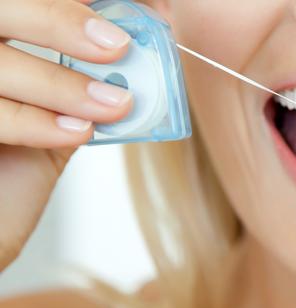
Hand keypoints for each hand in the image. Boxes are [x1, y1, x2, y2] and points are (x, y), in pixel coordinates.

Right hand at [0, 0, 131, 269]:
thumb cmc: (16, 168)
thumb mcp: (58, 113)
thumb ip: (88, 74)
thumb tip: (147, 31)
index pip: (30, 4)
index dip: (72, 9)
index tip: (124, 25)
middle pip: (5, 11)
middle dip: (61, 21)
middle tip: (118, 46)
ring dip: (62, 84)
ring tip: (115, 106)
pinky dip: (38, 122)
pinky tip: (79, 133)